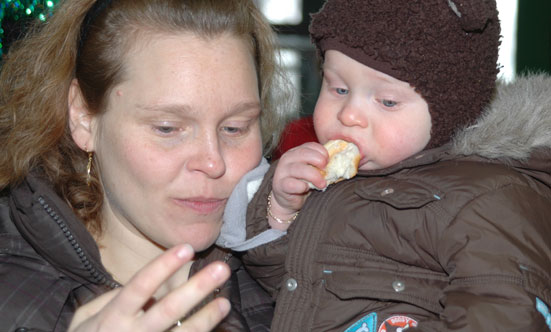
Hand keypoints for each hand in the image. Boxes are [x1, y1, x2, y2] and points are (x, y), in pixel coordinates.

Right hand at [68, 244, 230, 331]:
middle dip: (197, 288)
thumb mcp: (84, 319)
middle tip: (221, 269)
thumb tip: (144, 285)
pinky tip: (217, 328)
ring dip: (206, 318)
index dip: (164, 266)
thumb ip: (109, 299)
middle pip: (169, 308)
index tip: (187, 248)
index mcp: (112, 317)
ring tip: (225, 302)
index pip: (141, 285)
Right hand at [269, 142, 327, 229]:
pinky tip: (306, 189)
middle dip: (318, 161)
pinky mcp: (280, 185)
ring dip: (314, 176)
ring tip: (322, 184)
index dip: (322, 152)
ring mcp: (282, 171)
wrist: (288, 200)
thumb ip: (320, 164)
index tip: (329, 161)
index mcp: (296, 152)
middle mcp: (288, 158)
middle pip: (304, 154)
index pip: (310, 145)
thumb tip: (340, 162)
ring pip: (299, 169)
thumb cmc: (303, 183)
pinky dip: (302, 186)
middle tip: (326, 170)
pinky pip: (292, 184)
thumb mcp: (312, 170)